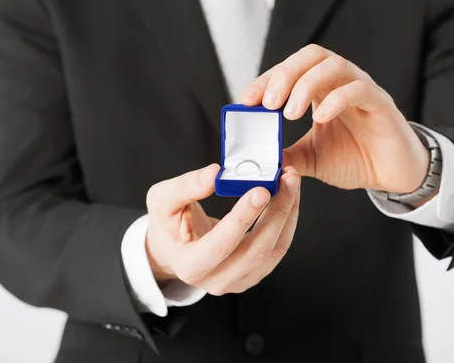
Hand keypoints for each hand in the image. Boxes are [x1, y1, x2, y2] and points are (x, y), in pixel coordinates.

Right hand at [145, 164, 299, 295]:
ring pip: (274, 250)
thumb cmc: (168, 224)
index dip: (243, 218)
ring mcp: (239, 280)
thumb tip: (215, 174)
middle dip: (277, 211)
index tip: (261, 190)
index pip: (221, 244)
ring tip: (291, 182)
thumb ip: (185, 186)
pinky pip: (279, 248)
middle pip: (256, 250)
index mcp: (190, 266)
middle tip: (287, 179)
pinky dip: (288, 220)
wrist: (176, 246)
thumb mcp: (162, 200)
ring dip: (288, 213)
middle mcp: (216, 280)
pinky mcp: (256, 273)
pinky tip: (290, 196)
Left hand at [241, 44, 431, 195]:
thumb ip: (287, 156)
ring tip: (288, 112)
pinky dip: (337, 99)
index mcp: (322, 90)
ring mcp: (363, 90)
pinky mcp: (381, 105)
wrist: (393, 176)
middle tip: (268, 102)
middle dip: (284, 75)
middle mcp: (341, 82)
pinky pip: (359, 90)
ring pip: (334, 65)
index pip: (290, 70)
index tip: (246, 100)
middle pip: (311, 56)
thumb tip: (259, 159)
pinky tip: (319, 117)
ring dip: (306, 84)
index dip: (266, 80)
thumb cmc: (355, 159)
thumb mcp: (312, 159)